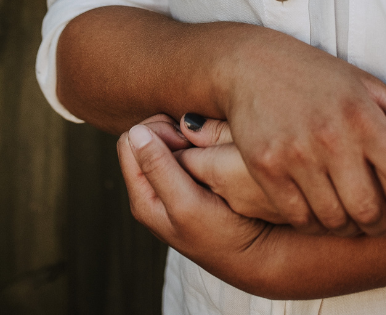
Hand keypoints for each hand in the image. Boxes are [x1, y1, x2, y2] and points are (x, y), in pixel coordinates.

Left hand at [118, 123, 280, 295]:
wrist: (256, 253)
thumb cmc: (223, 234)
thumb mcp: (187, 203)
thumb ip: (159, 169)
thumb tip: (135, 132)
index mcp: (143, 197)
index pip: (130, 141)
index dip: (156, 131)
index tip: (185, 141)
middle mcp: (153, 191)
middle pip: (146, 139)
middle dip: (171, 131)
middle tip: (199, 145)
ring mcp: (172, 189)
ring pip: (167, 144)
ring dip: (188, 139)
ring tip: (209, 153)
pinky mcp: (192, 186)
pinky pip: (186, 153)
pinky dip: (199, 147)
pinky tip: (216, 158)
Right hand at [216, 38, 385, 237]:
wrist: (250, 65)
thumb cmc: (315, 74)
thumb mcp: (363, 82)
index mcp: (362, 116)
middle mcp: (332, 138)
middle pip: (368, 209)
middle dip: (381, 225)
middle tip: (383, 223)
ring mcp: (297, 156)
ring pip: (333, 219)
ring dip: (348, 229)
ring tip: (352, 220)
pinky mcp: (267, 170)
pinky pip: (298, 218)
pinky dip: (314, 224)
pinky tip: (320, 213)